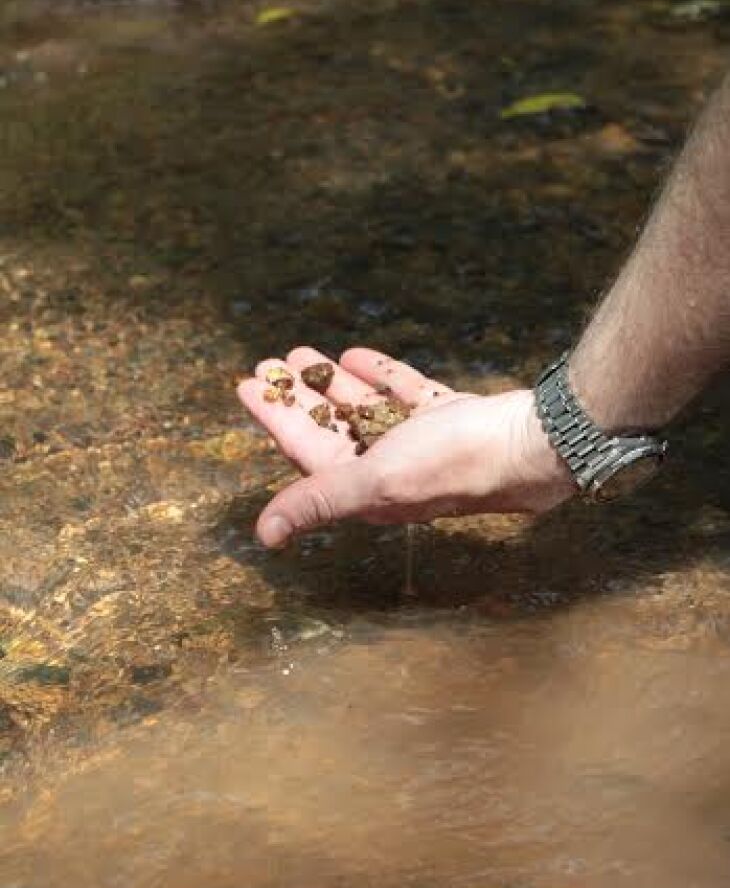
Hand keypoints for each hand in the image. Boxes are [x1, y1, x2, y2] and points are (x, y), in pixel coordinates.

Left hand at [237, 347, 575, 547]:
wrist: (534, 443)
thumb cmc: (455, 463)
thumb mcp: (376, 480)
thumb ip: (319, 500)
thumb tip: (264, 535)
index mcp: (366, 487)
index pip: (304, 449)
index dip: (273, 417)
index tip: (246, 384)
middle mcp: (391, 469)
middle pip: (330, 427)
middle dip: (298, 395)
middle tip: (270, 362)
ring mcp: (422, 443)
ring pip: (365, 410)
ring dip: (333, 383)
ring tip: (304, 352)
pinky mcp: (450, 419)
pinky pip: (404, 396)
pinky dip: (380, 377)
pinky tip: (358, 356)